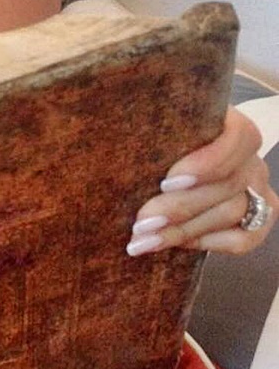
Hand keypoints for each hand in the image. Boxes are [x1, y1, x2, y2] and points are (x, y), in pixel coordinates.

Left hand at [128, 107, 276, 255]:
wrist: (158, 169)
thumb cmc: (150, 143)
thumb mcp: (147, 130)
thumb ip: (142, 130)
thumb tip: (110, 135)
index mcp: (227, 123)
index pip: (239, 136)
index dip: (208, 162)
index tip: (167, 182)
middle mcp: (248, 156)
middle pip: (228, 184)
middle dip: (180, 207)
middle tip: (141, 223)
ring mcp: (256, 188)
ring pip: (232, 212)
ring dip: (183, 230)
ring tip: (143, 239)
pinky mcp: (258, 218)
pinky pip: (245, 238)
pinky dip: (209, 243)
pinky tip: (175, 244)